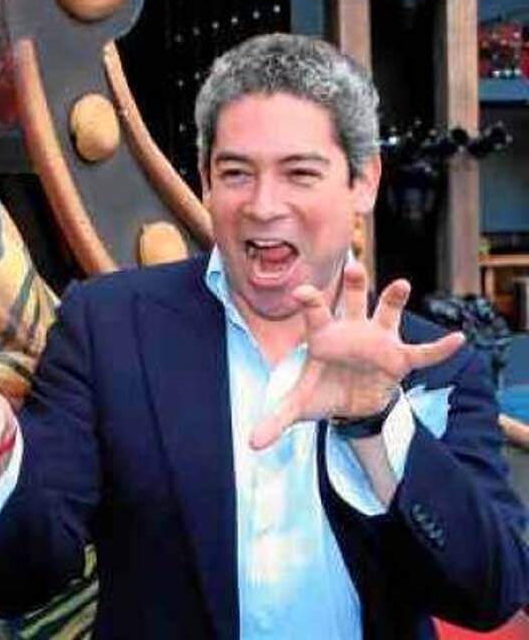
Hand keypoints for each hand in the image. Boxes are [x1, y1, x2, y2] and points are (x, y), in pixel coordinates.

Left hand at [249, 263, 465, 449]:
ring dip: (392, 299)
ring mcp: (378, 341)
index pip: (315, 313)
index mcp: (323, 336)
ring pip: (387, 314)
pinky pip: (422, 353)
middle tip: (353, 267)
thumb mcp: (298, 407)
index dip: (309, 300)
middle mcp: (351, 331)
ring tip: (400, 284)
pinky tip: (457, 340)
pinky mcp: (399, 358)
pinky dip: (439, 348)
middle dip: (355, 284)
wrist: (351, 405)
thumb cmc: (322, 393)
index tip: (300, 291)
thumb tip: (252, 444)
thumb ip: (276, 420)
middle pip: (352, 301)